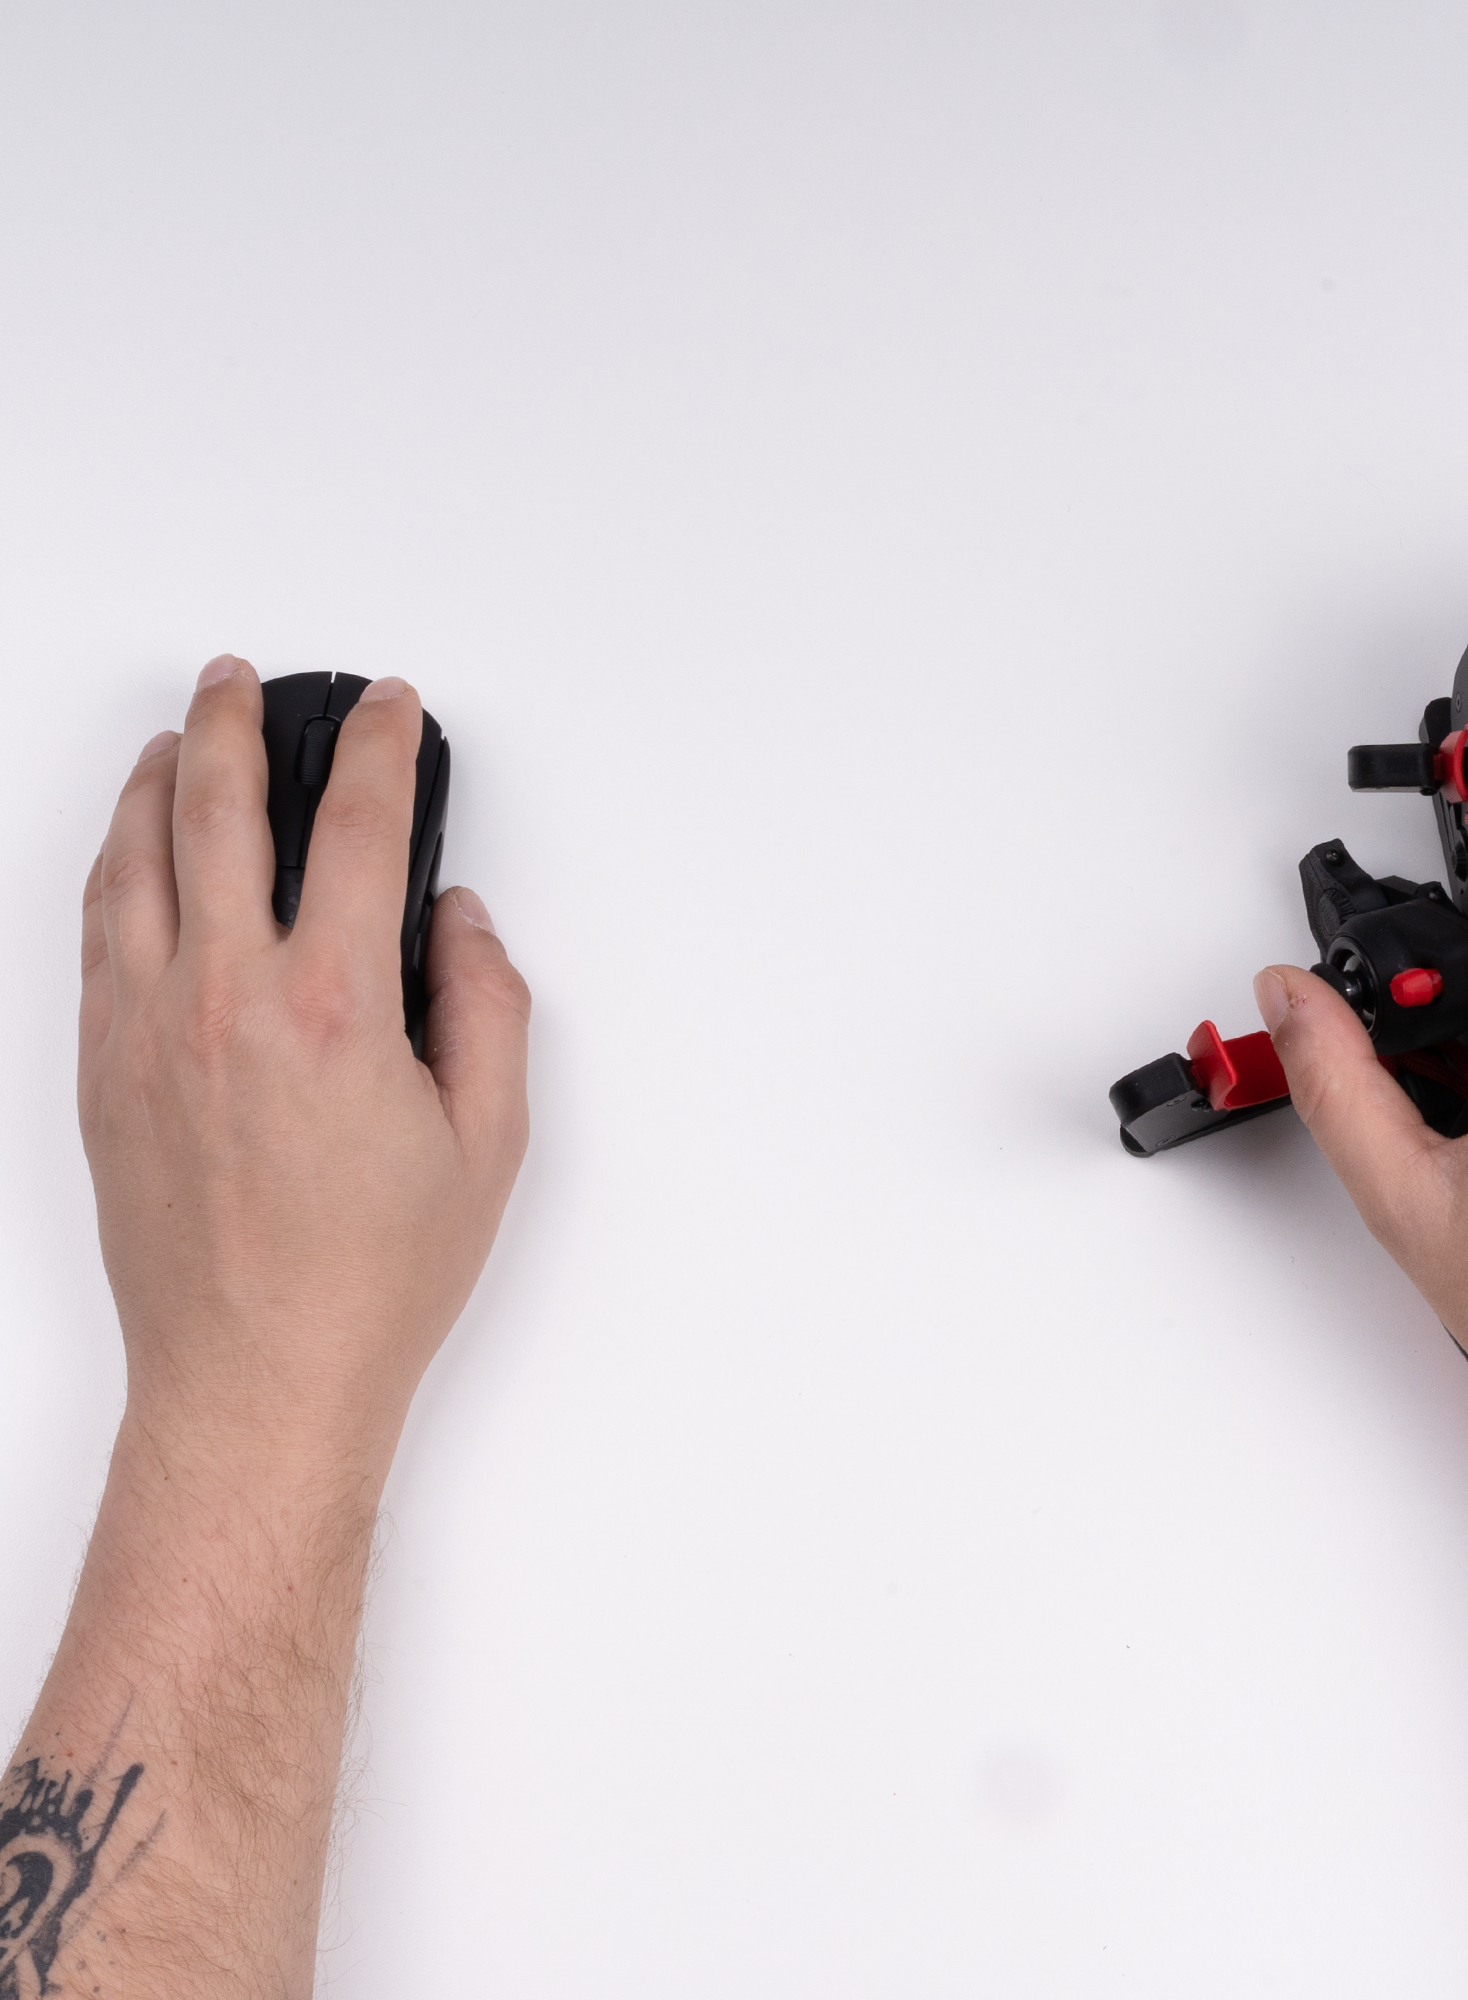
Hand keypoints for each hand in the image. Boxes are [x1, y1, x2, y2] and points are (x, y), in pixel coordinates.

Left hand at [79, 655, 531, 1469]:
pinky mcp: (101, 1072)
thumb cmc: (371, 1278)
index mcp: (332, 1005)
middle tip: (247, 681)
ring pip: (133, 859)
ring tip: (176, 736)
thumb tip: (457, 923)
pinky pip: (95, 930)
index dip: (377, 747)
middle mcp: (223, 999)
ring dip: (154, 778)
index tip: (387, 709)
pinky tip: (129, 847)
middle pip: (216, 811)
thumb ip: (488, 1006)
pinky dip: (112, 863)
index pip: (355, 826)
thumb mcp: (490, 1140)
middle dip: (236, 725)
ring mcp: (145, 1030)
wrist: (256, 1380)